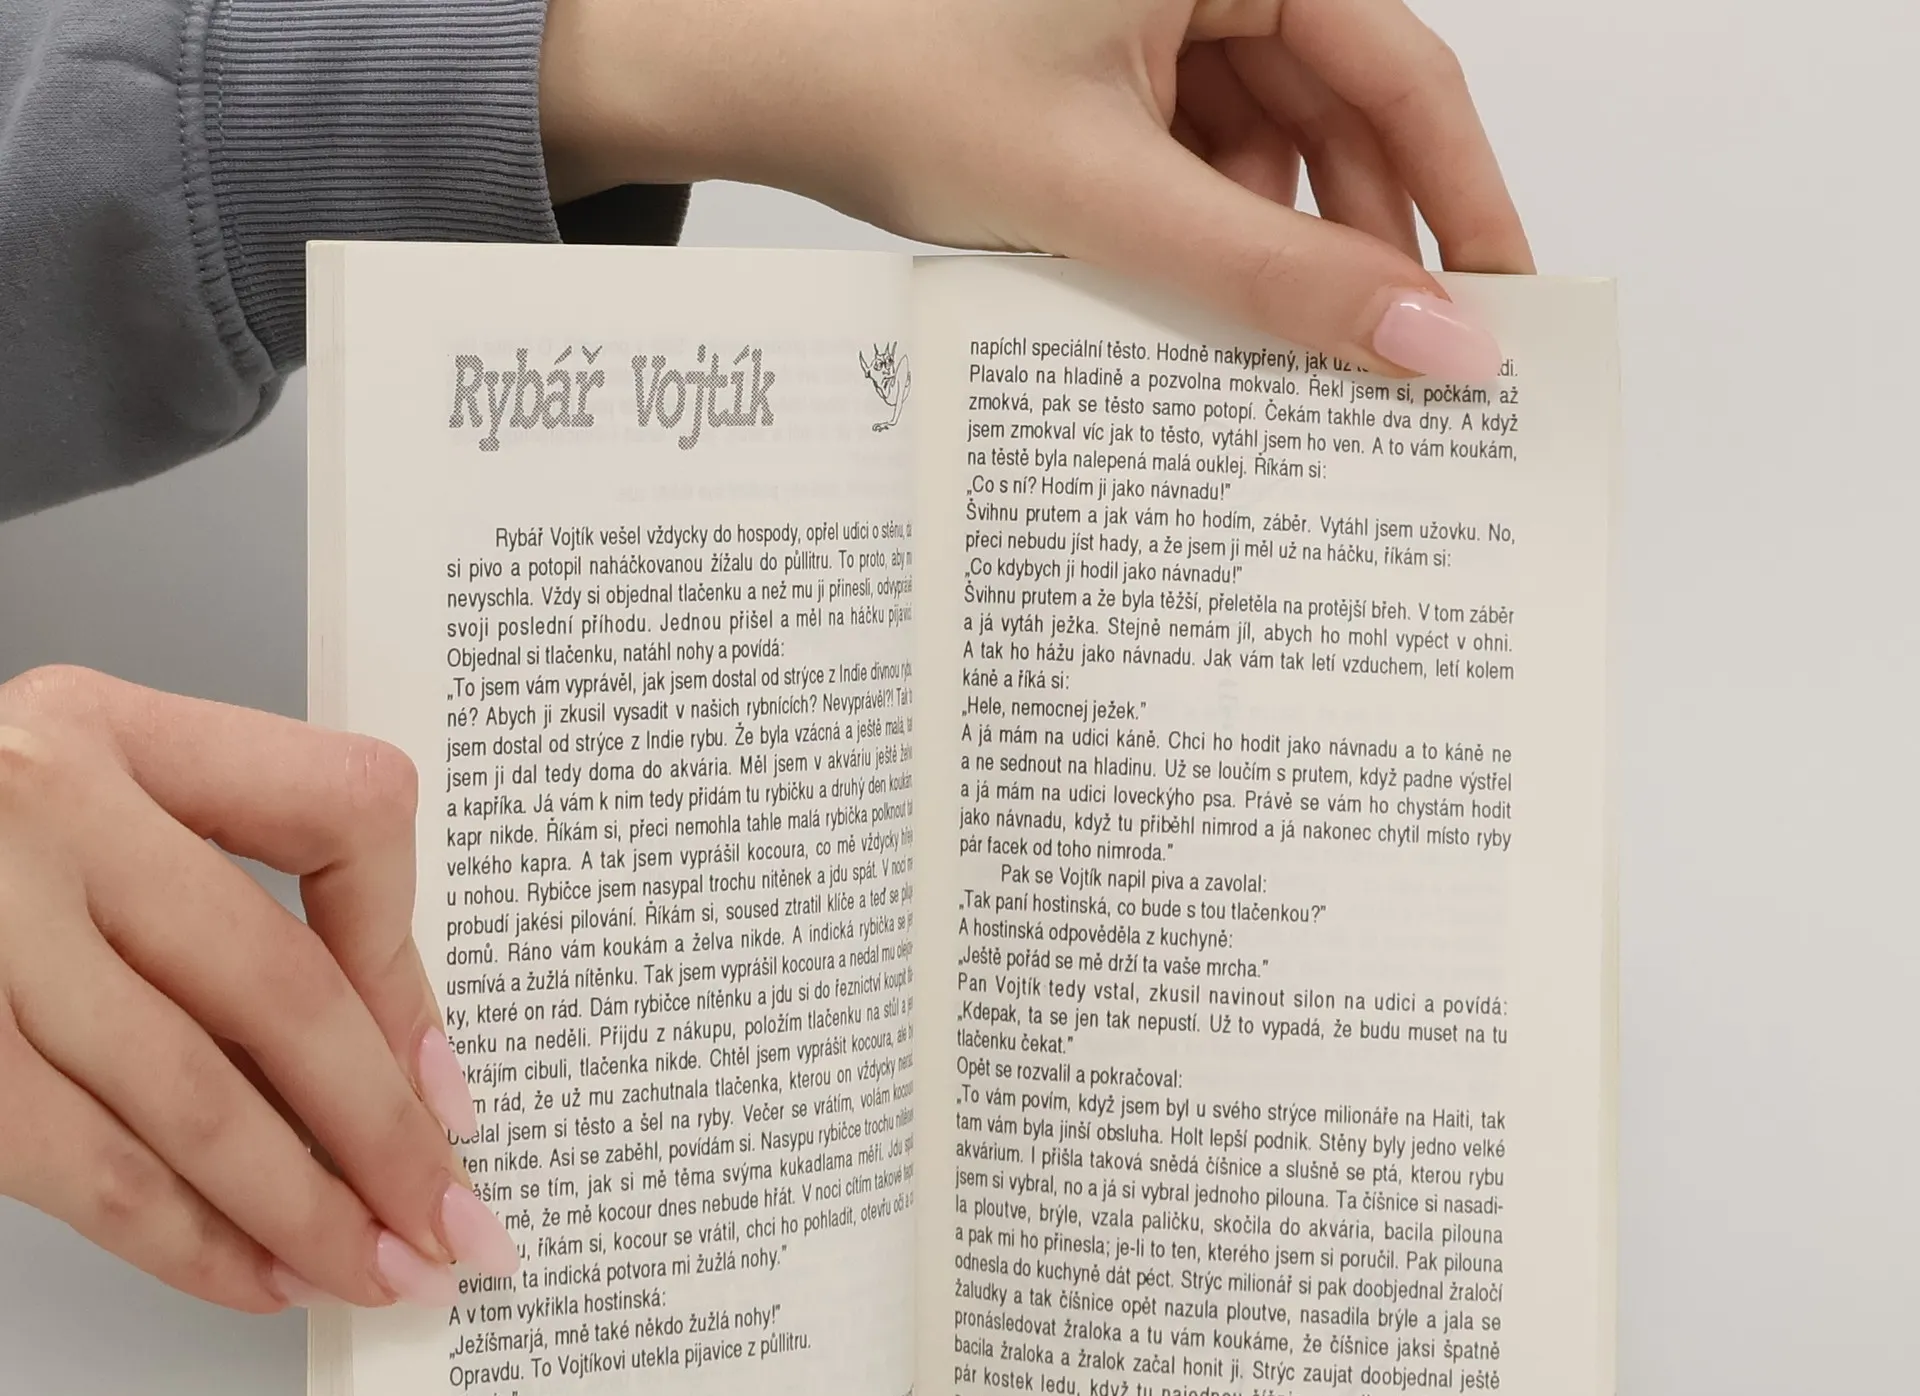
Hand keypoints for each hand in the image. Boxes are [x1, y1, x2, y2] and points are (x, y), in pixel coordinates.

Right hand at [0, 668, 519, 1312]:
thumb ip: (202, 883)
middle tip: (454, 1225)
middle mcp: (40, 805)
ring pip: (190, 1095)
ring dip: (303, 1209)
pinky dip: (183, 1241)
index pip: (341, 814)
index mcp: (109, 727)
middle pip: (280, 989)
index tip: (451, 1080)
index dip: (414, 966)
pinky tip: (250, 1278)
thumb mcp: (66, 798)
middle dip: (387, 1134)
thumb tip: (382, 1052)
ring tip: (375, 1274)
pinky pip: (81, 1164)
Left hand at [540, 0, 1529, 380]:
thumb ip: (1273, 278)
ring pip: (1277, 160)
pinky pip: (1209, 171)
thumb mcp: (1106, 194)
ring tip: (1281, 368)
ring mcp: (1167, 29)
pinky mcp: (1122, 83)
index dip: (1466, 201)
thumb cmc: (891, 78)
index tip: (1506, 309)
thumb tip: (1431, 343)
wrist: (752, 76)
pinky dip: (1215, 248)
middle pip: (1347, 122)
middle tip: (1397, 378)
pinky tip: (1204, 321)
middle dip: (1364, 252)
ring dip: (1281, 262)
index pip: (1404, 74)